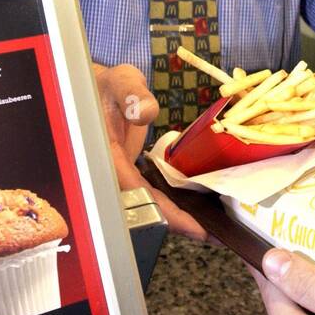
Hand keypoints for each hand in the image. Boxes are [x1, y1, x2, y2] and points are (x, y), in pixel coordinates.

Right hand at [93, 63, 206, 240]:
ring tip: (213, 225)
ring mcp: (123, 174)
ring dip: (178, 215)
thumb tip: (146, 113)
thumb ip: (131, 93)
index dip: (163, 211)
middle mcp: (113, 172)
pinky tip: (197, 205)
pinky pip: (152, 191)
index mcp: (104, 156)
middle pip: (145, 206)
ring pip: (149, 203)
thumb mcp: (120, 82)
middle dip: (178, 222)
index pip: (135, 192)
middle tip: (215, 233)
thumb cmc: (107, 85)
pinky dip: (173, 200)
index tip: (192, 227)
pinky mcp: (131, 172)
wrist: (98, 90)